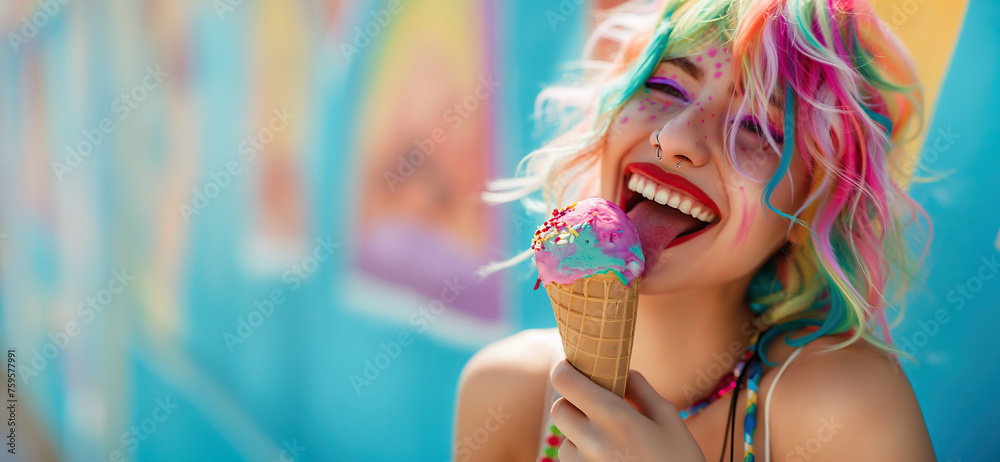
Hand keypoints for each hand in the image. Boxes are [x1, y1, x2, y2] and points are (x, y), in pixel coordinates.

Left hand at [549, 360, 706, 461]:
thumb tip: (622, 372)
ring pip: (564, 440)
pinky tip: (610, 460)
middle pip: (559, 409)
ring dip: (578, 435)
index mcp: (615, 418)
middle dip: (572, 403)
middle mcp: (592, 442)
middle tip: (595, 407)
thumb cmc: (679, 461)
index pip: (565, 381)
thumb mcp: (669, 420)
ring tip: (610, 443)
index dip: (565, 370)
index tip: (573, 367)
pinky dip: (583, 457)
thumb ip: (641, 390)